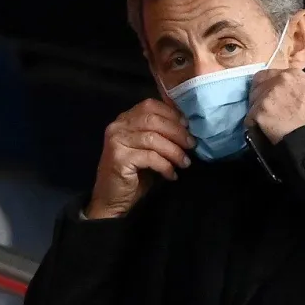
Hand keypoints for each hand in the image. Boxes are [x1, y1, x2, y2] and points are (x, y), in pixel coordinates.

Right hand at [86, 99, 194, 218]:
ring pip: (153, 138)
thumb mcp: (150, 149)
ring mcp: (116, 141)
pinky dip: (165, 166)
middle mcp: (118, 126)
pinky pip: (150, 157)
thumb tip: (187, 125)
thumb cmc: (135, 174)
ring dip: (174, 151)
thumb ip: (161, 134)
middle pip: (153, 119)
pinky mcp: (119, 158)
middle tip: (191, 145)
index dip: (172, 113)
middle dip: (177, 132)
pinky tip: (171, 175)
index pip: (150, 105)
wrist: (112, 199)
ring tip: (185, 163)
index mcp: (125, 119)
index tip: (188, 126)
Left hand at [245, 68, 304, 143]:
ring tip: (268, 123)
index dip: (266, 86)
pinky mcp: (258, 111)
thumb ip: (292, 87)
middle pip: (257, 85)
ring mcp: (267, 96)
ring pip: (252, 102)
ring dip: (257, 112)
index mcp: (293, 74)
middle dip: (258, 96)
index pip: (268, 75)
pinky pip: (249, 118)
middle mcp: (279, 80)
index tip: (268, 96)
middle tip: (265, 110)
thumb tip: (281, 92)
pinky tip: (265, 131)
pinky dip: (254, 125)